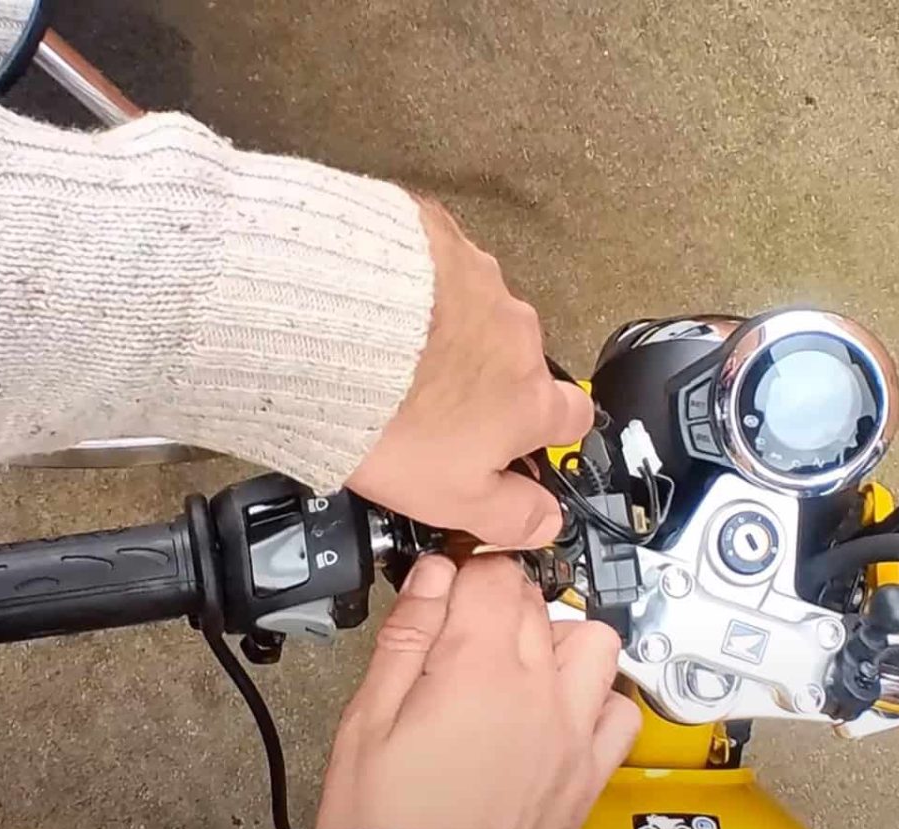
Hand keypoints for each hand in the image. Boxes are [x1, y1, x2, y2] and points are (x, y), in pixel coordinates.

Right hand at [316, 555, 640, 828]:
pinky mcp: (589, 772)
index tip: (442, 592)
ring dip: (560, 640)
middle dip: (500, 602)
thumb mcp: (367, 721)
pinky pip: (621, 711)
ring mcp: (571, 733)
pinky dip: (598, 699)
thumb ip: (406, 639)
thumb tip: (431, 579)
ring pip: (594, 642)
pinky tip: (559, 710)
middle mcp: (538, 693)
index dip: (461, 574)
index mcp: (478, 671)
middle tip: (462, 633)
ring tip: (519, 665)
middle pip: (538, 601)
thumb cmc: (387, 826)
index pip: (492, 576)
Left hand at [346, 198, 592, 547]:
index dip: (544, 433)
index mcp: (528, 400)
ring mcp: (478, 279)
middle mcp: (517, 334)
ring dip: (444, 331)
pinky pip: (435, 262)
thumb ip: (509, 514)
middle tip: (430, 402)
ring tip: (390, 355)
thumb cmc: (389, 416)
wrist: (329, 333)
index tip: (517, 441)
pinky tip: (375, 308)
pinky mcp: (435, 237)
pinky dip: (415, 284)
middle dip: (484, 378)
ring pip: (473, 311)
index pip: (570, 417)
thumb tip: (545, 521)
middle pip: (516, 361)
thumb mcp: (451, 498)